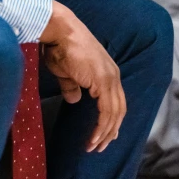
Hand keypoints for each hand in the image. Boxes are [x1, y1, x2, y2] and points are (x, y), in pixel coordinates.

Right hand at [39, 0, 126, 151]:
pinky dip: (101, 127)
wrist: (60, 31)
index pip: (116, 101)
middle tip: (100, 147)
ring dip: (105, 133)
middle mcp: (113, 75)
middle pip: (119, 110)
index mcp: (108, 72)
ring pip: (114, 114)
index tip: (105, 136)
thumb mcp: (66, 72)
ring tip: (94, 147)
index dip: (112, 120)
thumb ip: (72, 86)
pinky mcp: (103, 81)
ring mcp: (110, 78)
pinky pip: (106, 111)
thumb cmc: (60, 46)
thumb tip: (75, 99)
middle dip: (110, 131)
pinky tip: (93, 138)